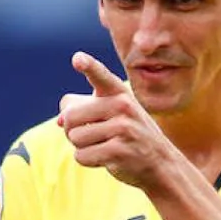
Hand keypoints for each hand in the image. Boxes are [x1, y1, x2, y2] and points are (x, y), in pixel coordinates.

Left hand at [57, 53, 176, 190]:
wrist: (160, 161)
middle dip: (72, 130)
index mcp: (118, 93)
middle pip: (70, 117)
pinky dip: (88, 160)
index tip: (77, 58)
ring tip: (104, 146)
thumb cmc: (127, 133)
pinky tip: (106, 158)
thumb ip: (80, 109)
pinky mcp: (118, 151)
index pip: (101, 76)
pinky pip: (82, 156)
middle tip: (92, 134)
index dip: (88, 66)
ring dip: (82, 147)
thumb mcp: (110, 113)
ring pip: (75, 138)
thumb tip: (60, 121)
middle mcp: (122, 106)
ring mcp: (123, 129)